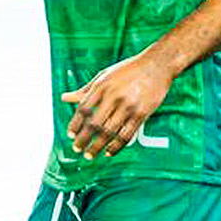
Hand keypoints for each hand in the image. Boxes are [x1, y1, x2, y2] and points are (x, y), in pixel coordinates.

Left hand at [60, 51, 174, 158]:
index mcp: (102, 86)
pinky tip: (108, 152)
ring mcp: (129, 106)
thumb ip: (85, 90)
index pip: (83, 109)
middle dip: (83, 139)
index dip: (75, 124)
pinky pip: (127, 135)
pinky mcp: (142, 113)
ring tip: (90, 155)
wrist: (157, 65)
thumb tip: (64, 98)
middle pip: (94, 123)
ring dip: (97, 146)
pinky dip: (116, 146)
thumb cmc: (128, 70)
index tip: (70, 135)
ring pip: (109, 132)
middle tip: (77, 149)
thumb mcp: (103, 76)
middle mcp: (114, 96)